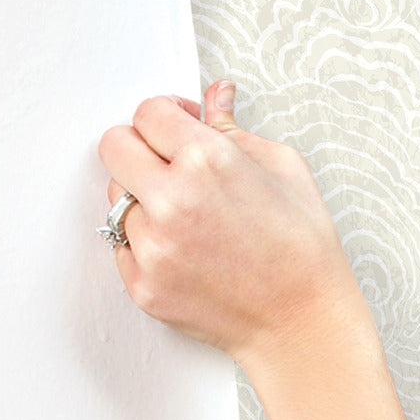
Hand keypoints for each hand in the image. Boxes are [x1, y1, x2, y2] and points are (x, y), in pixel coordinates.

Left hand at [97, 80, 365, 371]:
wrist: (304, 323)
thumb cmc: (304, 251)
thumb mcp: (286, 171)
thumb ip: (236, 129)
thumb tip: (216, 96)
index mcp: (208, 160)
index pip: (148, 113)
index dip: (166, 116)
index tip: (178, 129)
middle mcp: (172, 200)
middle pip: (114, 147)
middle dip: (141, 149)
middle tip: (170, 166)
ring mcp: (153, 247)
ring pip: (118, 200)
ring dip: (145, 202)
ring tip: (190, 221)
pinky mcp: (143, 285)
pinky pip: (123, 247)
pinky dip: (148, 245)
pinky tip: (189, 253)